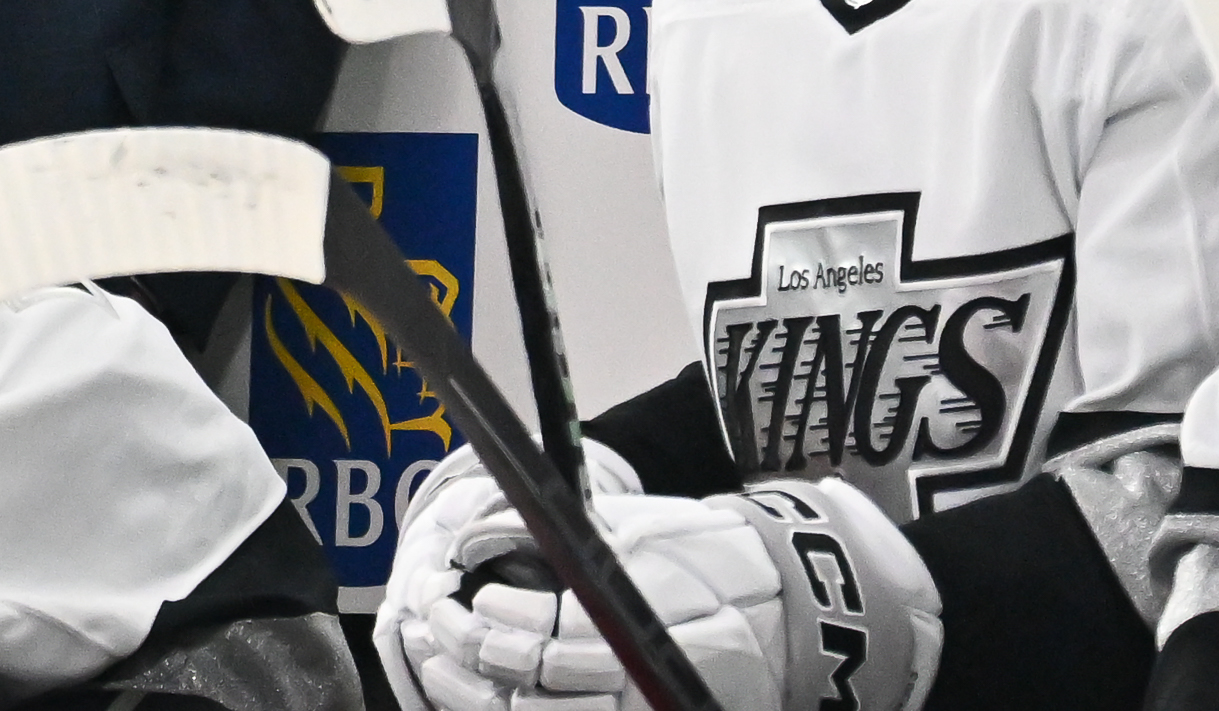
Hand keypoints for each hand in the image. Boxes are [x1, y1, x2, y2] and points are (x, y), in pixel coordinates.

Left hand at [383, 472, 941, 710]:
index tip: (459, 596)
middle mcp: (628, 664)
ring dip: (477, 699)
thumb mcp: (632, 525)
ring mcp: (637, 702)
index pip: (535, 627)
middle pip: (526, 679)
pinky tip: (492, 701)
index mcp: (625, 606)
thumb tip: (472, 531)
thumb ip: (556, 530)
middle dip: (465, 656)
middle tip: (431, 633)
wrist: (786, 605)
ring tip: (440, 672)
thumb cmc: (701, 552)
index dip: (487, 616)